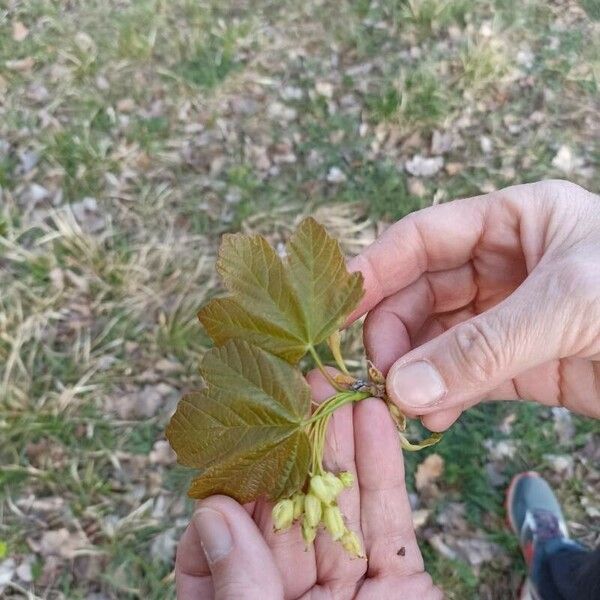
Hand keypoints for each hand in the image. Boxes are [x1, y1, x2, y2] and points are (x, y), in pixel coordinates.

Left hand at [175, 371, 441, 598]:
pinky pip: (388, 522)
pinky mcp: (400, 586)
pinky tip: (376, 418)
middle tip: (299, 387)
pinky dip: (385, 470)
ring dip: (342, 444)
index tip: (238, 435)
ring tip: (339, 389)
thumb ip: (238, 594)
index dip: (229, 487)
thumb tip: (209, 511)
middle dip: (295, 446)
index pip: (219, 545)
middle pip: (287, 510)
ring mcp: (347, 589)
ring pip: (339, 505)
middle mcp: (288, 598)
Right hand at [347, 179, 599, 430]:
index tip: (338, 305)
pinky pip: (466, 377)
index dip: (376, 267)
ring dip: (415, 369)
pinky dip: (444, 396)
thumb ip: (484, 347)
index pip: (423, 237)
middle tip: (376, 372)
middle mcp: (505, 265)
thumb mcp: (569, 306)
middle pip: (422, 292)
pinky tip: (433, 417)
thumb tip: (401, 387)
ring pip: (439, 339)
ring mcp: (510, 317)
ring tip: (400, 402)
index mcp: (515, 221)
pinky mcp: (523, 366)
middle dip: (395, 330)